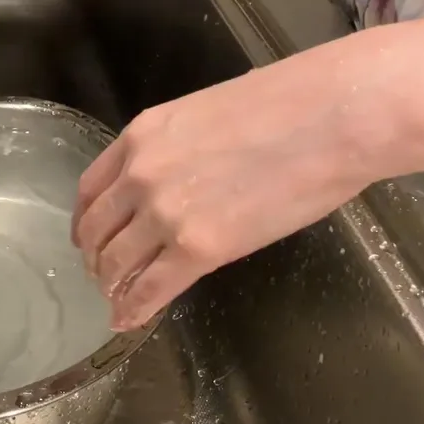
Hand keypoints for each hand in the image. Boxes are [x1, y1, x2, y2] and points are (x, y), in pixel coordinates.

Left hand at [71, 52, 392, 330]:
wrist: (336, 115)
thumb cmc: (293, 104)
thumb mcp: (210, 114)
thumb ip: (182, 149)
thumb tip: (188, 172)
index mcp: (142, 136)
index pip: (92, 188)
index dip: (86, 221)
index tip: (88, 237)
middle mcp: (140, 174)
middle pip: (97, 229)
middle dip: (96, 258)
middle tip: (101, 275)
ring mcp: (164, 213)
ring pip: (117, 263)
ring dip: (112, 286)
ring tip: (116, 300)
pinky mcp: (197, 248)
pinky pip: (150, 289)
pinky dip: (134, 309)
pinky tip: (128, 320)